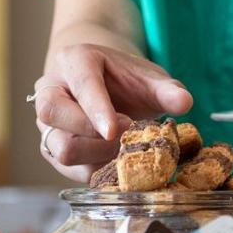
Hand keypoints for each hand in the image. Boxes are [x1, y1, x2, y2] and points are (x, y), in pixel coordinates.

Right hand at [34, 44, 192, 180]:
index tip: (116, 130)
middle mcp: (50, 90)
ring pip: (58, 148)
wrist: (107, 85)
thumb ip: (168, 89)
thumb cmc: (127, 80)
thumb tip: (184, 102)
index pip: (80, 85)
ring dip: (96, 156)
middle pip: (54, 115)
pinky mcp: (52, 149)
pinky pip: (69, 169)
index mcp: (74, 62)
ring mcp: (47, 122)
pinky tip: (118, 163)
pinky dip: (97, 171)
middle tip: (128, 134)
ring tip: (125, 149)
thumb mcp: (150, 78)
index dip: (97, 109)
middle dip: (93, 133)